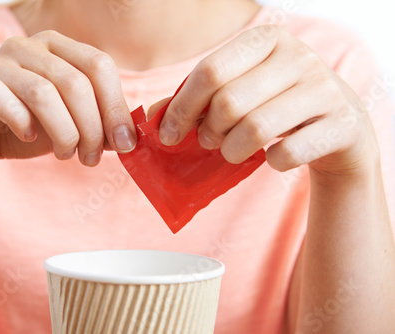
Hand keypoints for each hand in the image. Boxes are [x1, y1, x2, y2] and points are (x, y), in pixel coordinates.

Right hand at [0, 30, 135, 176]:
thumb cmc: (28, 129)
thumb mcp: (71, 126)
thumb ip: (99, 125)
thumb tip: (129, 137)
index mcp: (58, 48)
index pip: (99, 65)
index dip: (116, 106)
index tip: (124, 143)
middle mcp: (28, 46)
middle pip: (75, 82)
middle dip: (91, 128)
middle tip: (91, 158)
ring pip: (43, 92)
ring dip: (63, 133)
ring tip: (66, 155)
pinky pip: (1, 98)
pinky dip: (22, 123)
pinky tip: (29, 137)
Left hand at [159, 25, 377, 176]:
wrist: (340, 124)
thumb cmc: (276, 105)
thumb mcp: (239, 92)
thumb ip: (196, 100)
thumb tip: (152, 118)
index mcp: (267, 39)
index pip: (210, 71)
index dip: (181, 108)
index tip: (167, 134)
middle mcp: (299, 56)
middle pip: (229, 102)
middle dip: (207, 131)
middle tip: (206, 142)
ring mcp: (325, 89)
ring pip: (255, 129)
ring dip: (232, 150)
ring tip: (231, 152)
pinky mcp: (342, 124)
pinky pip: (286, 153)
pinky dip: (271, 162)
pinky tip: (272, 156)